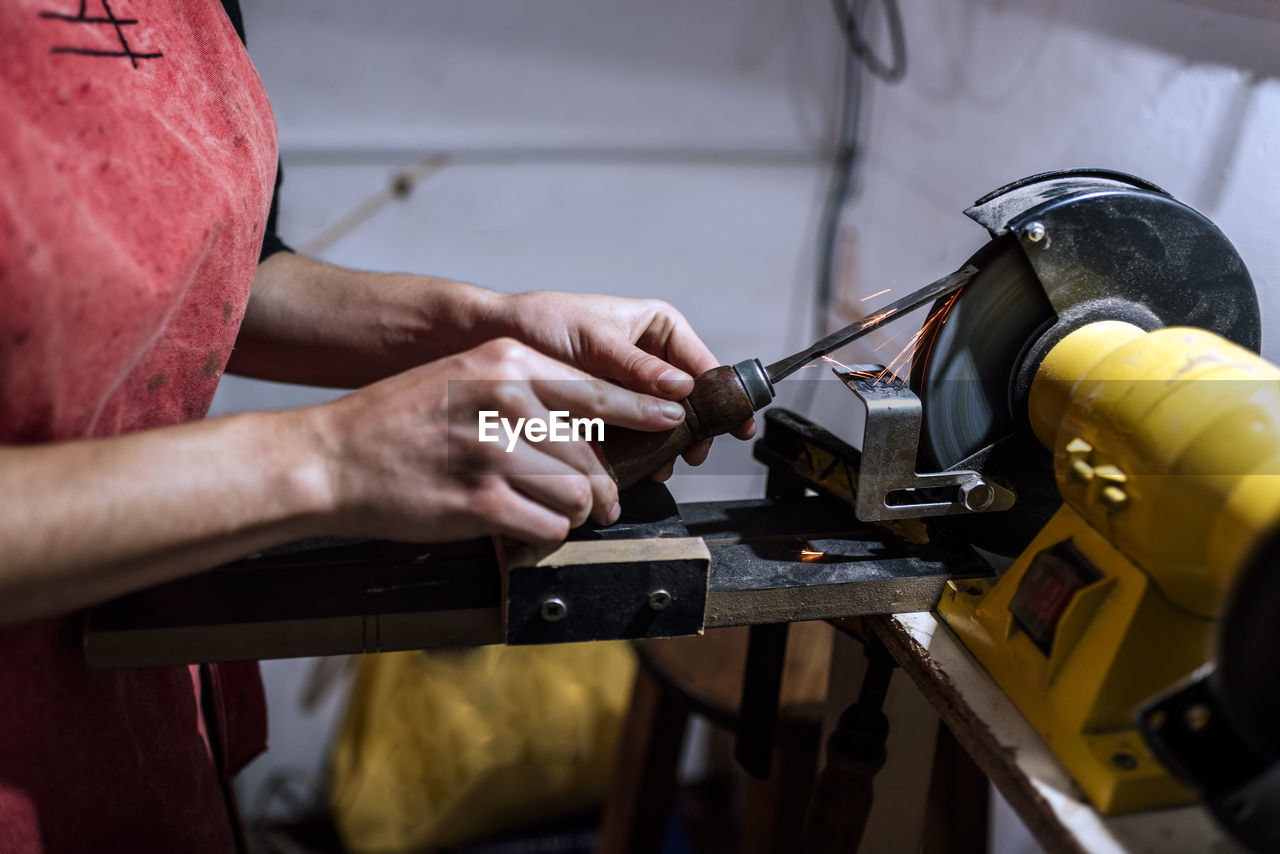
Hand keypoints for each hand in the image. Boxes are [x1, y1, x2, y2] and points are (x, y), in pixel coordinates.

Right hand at [308, 338, 685, 544]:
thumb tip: (590, 424)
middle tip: (607, 503)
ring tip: (560, 516)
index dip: (643, 409)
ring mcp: (493, 452)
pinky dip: (546, 534)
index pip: (598, 390)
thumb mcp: (465, 377)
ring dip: (575, 514)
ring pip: (577, 495)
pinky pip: (547, 527)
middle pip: (593, 453)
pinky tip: (528, 527)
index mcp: (506, 363)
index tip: (671, 418)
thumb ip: (526, 390)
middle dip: (607, 487)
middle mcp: (505, 401)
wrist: (330, 458)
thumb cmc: (398, 420)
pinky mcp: (480, 501)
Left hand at [493, 291, 756, 477]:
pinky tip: (637, 465)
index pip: (704, 364)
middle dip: (694, 429)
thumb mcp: (593, 340)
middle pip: (691, 399)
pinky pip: (637, 434)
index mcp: (659, 328)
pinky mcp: (612, 410)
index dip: (725, 394)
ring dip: (666, 446)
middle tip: (692, 454)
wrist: (494, 338)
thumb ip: (636, 368)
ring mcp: (633, 387)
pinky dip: (640, 451)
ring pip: (665, 422)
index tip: (737, 423)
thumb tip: (682, 388)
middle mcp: (652, 357)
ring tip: (660, 465)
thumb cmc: (541, 323)